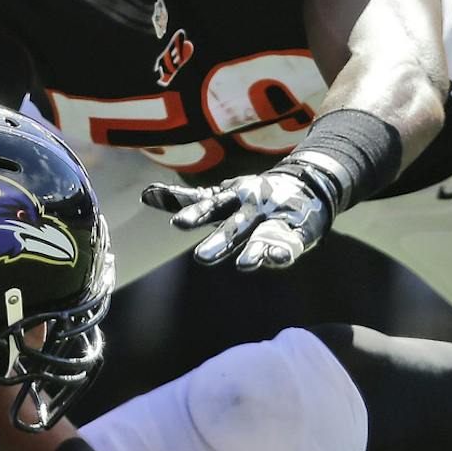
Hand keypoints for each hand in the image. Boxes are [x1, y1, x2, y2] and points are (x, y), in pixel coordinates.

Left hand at [142, 166, 333, 270]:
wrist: (307, 185)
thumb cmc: (252, 197)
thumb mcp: (220, 196)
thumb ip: (186, 200)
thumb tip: (145, 194)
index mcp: (233, 199)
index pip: (210, 206)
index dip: (195, 214)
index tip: (178, 224)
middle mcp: (252, 209)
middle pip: (233, 227)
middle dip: (220, 242)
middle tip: (202, 258)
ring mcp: (274, 221)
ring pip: (261, 237)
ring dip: (254, 250)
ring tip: (246, 265)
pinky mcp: (295, 235)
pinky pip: (288, 246)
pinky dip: (281, 252)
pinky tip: (276, 261)